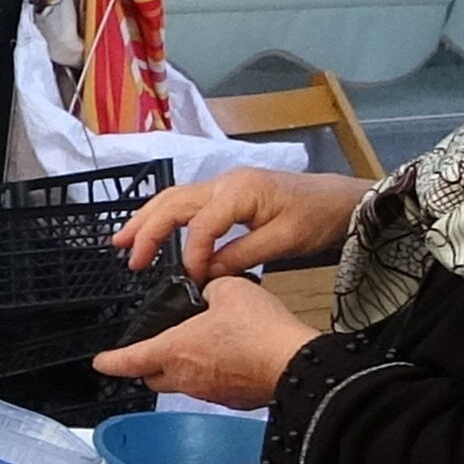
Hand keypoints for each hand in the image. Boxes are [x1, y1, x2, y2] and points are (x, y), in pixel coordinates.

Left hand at [92, 276, 315, 409]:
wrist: (295, 364)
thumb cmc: (261, 331)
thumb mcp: (228, 288)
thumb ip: (209, 288)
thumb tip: (209, 295)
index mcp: (174, 350)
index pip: (128, 360)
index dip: (110, 361)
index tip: (100, 362)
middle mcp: (186, 377)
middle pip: (152, 377)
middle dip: (146, 366)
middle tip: (150, 352)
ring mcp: (209, 392)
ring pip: (183, 384)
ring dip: (183, 369)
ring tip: (200, 347)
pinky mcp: (233, 400)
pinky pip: (212, 389)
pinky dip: (213, 375)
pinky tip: (230, 359)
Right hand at [112, 169, 374, 282]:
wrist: (341, 199)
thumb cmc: (317, 218)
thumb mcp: (284, 242)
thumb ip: (241, 257)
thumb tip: (205, 274)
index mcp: (239, 192)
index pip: (200, 225)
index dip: (191, 255)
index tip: (191, 280)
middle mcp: (225, 183)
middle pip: (173, 203)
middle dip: (147, 230)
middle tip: (127, 258)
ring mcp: (224, 184)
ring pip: (174, 199)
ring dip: (147, 220)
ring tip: (122, 240)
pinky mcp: (228, 192)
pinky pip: (186, 202)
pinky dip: (164, 217)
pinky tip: (151, 231)